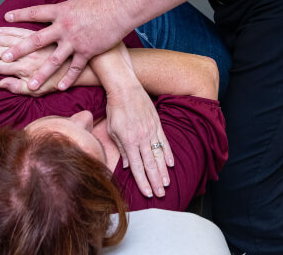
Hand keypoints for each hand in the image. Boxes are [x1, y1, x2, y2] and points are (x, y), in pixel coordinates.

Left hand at [0, 0, 131, 90]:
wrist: (122, 9)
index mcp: (62, 10)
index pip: (35, 12)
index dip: (20, 14)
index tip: (6, 17)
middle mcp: (63, 27)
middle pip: (36, 40)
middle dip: (18, 50)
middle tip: (4, 58)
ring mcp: (74, 41)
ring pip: (53, 60)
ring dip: (41, 73)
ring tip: (30, 85)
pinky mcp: (87, 51)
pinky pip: (75, 68)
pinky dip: (68, 78)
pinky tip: (61, 87)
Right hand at [0, 28, 66, 95]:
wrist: (80, 65)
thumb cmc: (58, 81)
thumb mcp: (39, 91)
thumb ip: (18, 87)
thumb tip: (0, 84)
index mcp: (25, 70)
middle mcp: (27, 55)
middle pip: (1, 51)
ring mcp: (33, 44)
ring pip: (9, 39)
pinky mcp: (40, 34)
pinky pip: (21, 31)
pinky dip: (8, 29)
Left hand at [106, 84, 172, 198]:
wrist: (125, 87)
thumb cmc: (115, 109)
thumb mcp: (112, 130)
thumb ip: (121, 149)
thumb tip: (129, 166)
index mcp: (129, 141)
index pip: (137, 167)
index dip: (143, 182)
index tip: (148, 194)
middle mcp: (142, 138)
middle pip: (150, 165)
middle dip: (155, 181)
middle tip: (161, 195)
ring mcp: (151, 130)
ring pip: (159, 155)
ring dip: (163, 171)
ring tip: (167, 183)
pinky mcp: (157, 124)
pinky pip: (164, 142)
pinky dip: (168, 153)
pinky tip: (170, 164)